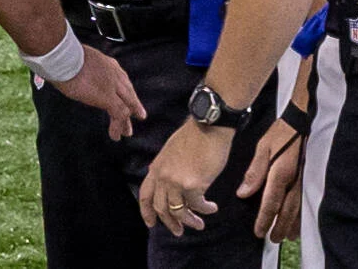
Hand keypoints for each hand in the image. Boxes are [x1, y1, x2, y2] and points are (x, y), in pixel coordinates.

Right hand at [51, 47, 145, 139]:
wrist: (64, 57)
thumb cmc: (64, 56)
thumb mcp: (77, 60)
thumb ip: (81, 67)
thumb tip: (71, 72)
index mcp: (106, 63)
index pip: (121, 78)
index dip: (125, 89)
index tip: (128, 96)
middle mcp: (113, 73)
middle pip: (128, 92)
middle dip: (133, 104)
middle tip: (139, 114)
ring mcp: (112, 85)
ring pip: (126, 105)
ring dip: (126, 120)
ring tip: (127, 131)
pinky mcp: (108, 98)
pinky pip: (119, 114)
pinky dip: (118, 126)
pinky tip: (116, 136)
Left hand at [139, 119, 233, 235]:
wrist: (209, 125)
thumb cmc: (195, 135)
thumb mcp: (172, 150)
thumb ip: (167, 167)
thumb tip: (170, 182)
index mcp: (157, 167)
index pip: (145, 195)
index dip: (147, 212)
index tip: (151, 223)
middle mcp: (163, 176)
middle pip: (161, 208)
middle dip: (170, 223)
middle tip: (178, 231)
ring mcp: (176, 181)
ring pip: (178, 211)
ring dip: (189, 221)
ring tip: (199, 225)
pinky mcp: (193, 185)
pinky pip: (197, 205)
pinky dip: (205, 210)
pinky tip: (212, 208)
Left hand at [237, 118, 303, 240]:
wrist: (301, 121)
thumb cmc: (280, 133)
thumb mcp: (262, 147)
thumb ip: (254, 172)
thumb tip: (244, 193)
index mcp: (280, 173)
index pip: (271, 203)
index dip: (264, 220)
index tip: (258, 232)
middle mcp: (294, 181)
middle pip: (287, 211)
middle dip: (279, 227)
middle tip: (273, 239)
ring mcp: (303, 180)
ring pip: (299, 209)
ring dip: (292, 224)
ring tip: (287, 236)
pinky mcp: (308, 177)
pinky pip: (305, 201)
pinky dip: (302, 214)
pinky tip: (299, 220)